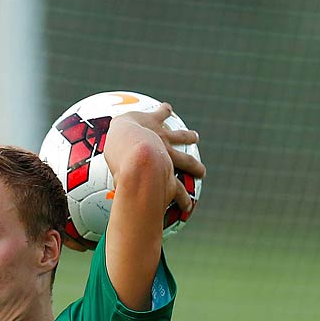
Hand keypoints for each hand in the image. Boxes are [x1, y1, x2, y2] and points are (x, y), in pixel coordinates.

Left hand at [121, 101, 204, 216]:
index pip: (177, 190)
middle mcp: (167, 154)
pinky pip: (162, 114)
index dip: (182, 199)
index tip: (187, 207)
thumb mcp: (126, 185)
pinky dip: (165, 111)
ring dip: (188, 136)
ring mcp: (163, 136)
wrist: (130, 141)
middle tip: (202, 171)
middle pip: (186, 161)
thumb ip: (125, 194)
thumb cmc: (125, 165)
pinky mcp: (155, 120)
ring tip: (195, 136)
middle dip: (195, 166)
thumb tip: (117, 212)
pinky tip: (167, 108)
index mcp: (163, 171)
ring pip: (180, 136)